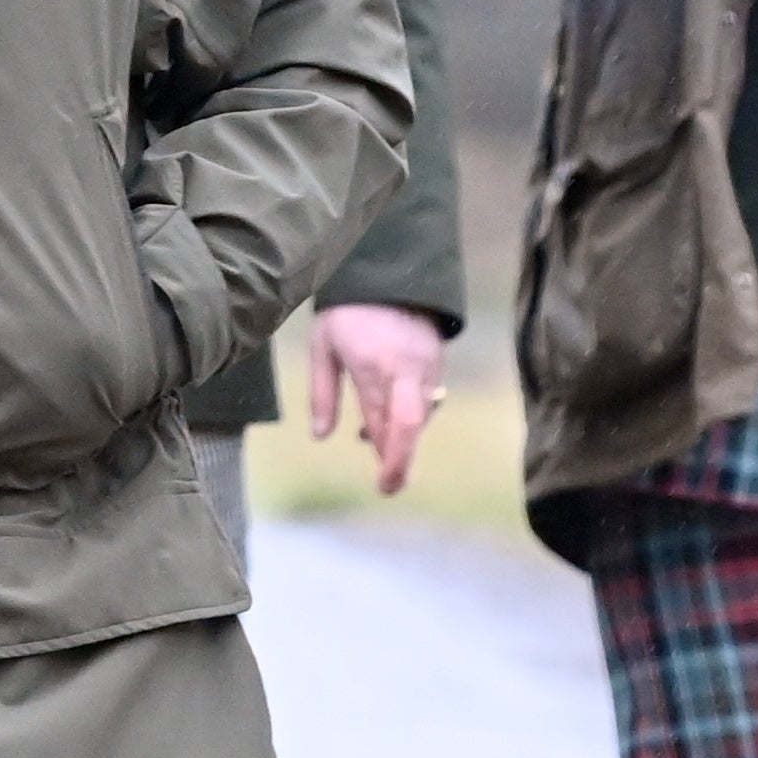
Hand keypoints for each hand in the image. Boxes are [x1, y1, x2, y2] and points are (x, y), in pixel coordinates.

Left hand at [305, 304, 446, 493]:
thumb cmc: (347, 310)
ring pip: (420, 415)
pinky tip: (387, 415)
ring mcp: (426, 366)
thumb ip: (323, 393)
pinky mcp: (436, 360)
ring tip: (374, 438)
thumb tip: (322, 438)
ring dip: (400, 434)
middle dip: (404, 460)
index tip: (383, 487)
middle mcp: (406, 371)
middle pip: (413, 427)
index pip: (388, 426)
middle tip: (390, 486)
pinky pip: (426, 399)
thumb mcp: (323, 346)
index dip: (390, 462)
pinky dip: (409, 415)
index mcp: (375, 369)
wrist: (389, 269)